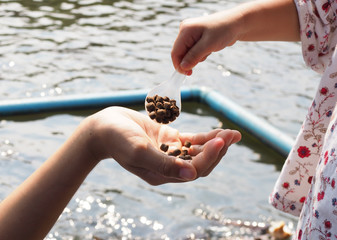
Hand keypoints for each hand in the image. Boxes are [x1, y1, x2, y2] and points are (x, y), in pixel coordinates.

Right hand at [87, 107, 240, 184]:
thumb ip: (164, 164)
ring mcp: (170, 152)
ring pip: (199, 152)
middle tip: (232, 135)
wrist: (105, 127)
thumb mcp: (139, 151)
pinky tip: (219, 131)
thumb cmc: (118, 139)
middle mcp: (169, 166)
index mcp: (162, 175)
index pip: (193, 170)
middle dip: (218, 150)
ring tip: (232, 133)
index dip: (209, 157)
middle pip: (200, 163)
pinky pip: (192, 140)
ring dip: (216, 143)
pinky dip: (206, 137)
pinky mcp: (170, 140)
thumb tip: (192, 175)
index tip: (220, 140)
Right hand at [171, 10, 242, 74]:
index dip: (179, 65)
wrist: (236, 24)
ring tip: (209, 50)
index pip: (175, 52)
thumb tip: (182, 67)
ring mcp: (190, 35)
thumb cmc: (223, 31)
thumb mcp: (208, 45)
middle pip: (180, 53)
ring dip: (197, 58)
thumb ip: (194, 56)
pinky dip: (201, 55)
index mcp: (185, 30)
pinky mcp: (196, 38)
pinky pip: (193, 52)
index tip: (188, 74)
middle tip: (204, 58)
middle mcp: (185, 31)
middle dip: (190, 60)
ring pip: (187, 54)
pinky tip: (210, 49)